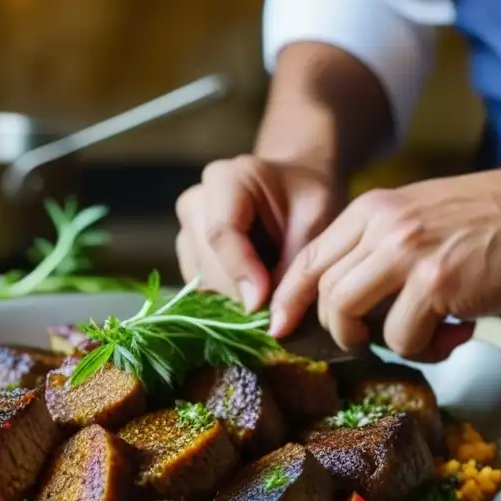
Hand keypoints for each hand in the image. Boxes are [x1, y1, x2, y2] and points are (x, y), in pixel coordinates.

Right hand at [174, 155, 336, 311]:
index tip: (262, 304)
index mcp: (226, 179)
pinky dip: (228, 298)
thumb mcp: (315, 219)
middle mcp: (195, 203)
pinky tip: (254, 289)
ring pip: (200, 282)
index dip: (240, 271)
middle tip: (277, 306)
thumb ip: (294, 264)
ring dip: (235, 298)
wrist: (292, 189)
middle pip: (206, 263)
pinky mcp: (187, 257)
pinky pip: (200, 290)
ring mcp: (185, 231)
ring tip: (270, 290)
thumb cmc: (306, 198)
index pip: (221, 231)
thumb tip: (273, 320)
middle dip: (241, 293)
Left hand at [268, 165, 500, 360]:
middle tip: (372, 342)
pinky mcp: (436, 282)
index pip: (308, 258)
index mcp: (373, 209)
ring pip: (347, 315)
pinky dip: (424, 349)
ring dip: (377, 342)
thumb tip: (348, 306)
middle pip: (322, 292)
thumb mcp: (421, 216)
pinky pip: (401, 338)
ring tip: (421, 337)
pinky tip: (458, 333)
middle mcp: (381, 226)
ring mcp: (406, 253)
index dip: (288, 298)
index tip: (280, 327)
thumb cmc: (495, 220)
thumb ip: (381, 248)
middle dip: (338, 331)